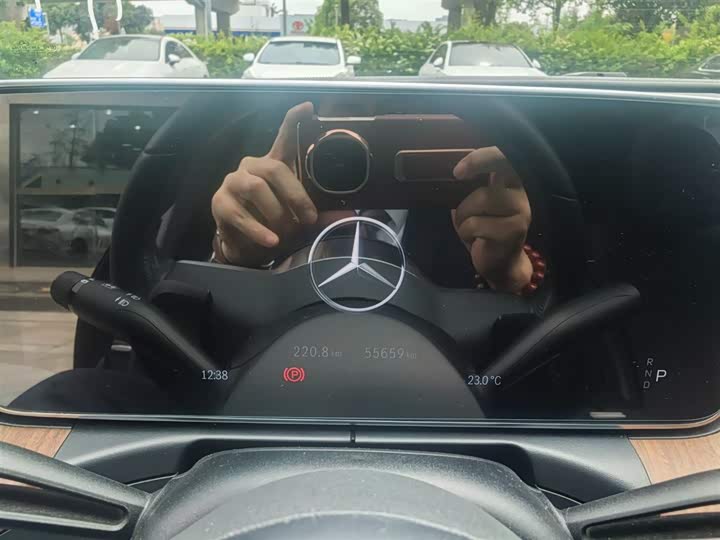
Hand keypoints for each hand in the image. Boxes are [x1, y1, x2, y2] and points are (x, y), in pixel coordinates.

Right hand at [211, 102, 318, 266]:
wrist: (245, 246)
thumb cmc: (274, 224)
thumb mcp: (299, 219)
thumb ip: (320, 215)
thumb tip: (346, 216)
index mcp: (273, 165)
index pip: (283, 138)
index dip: (293, 121)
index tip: (308, 108)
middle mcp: (252, 168)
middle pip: (274, 169)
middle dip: (295, 195)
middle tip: (309, 218)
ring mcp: (233, 183)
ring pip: (256, 188)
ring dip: (276, 212)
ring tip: (286, 232)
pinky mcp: (220, 203)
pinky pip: (240, 214)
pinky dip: (258, 230)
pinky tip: (270, 240)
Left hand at [452, 147, 532, 293]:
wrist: (501, 265)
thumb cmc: (485, 232)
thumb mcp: (474, 206)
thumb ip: (468, 188)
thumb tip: (450, 175)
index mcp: (510, 183)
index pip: (503, 157)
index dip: (480, 158)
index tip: (458, 172)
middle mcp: (519, 194)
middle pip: (491, 178)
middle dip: (466, 198)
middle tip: (461, 216)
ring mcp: (520, 212)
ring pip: (480, 200)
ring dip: (463, 216)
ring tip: (469, 228)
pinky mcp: (514, 231)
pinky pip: (476, 224)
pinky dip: (466, 232)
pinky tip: (474, 239)